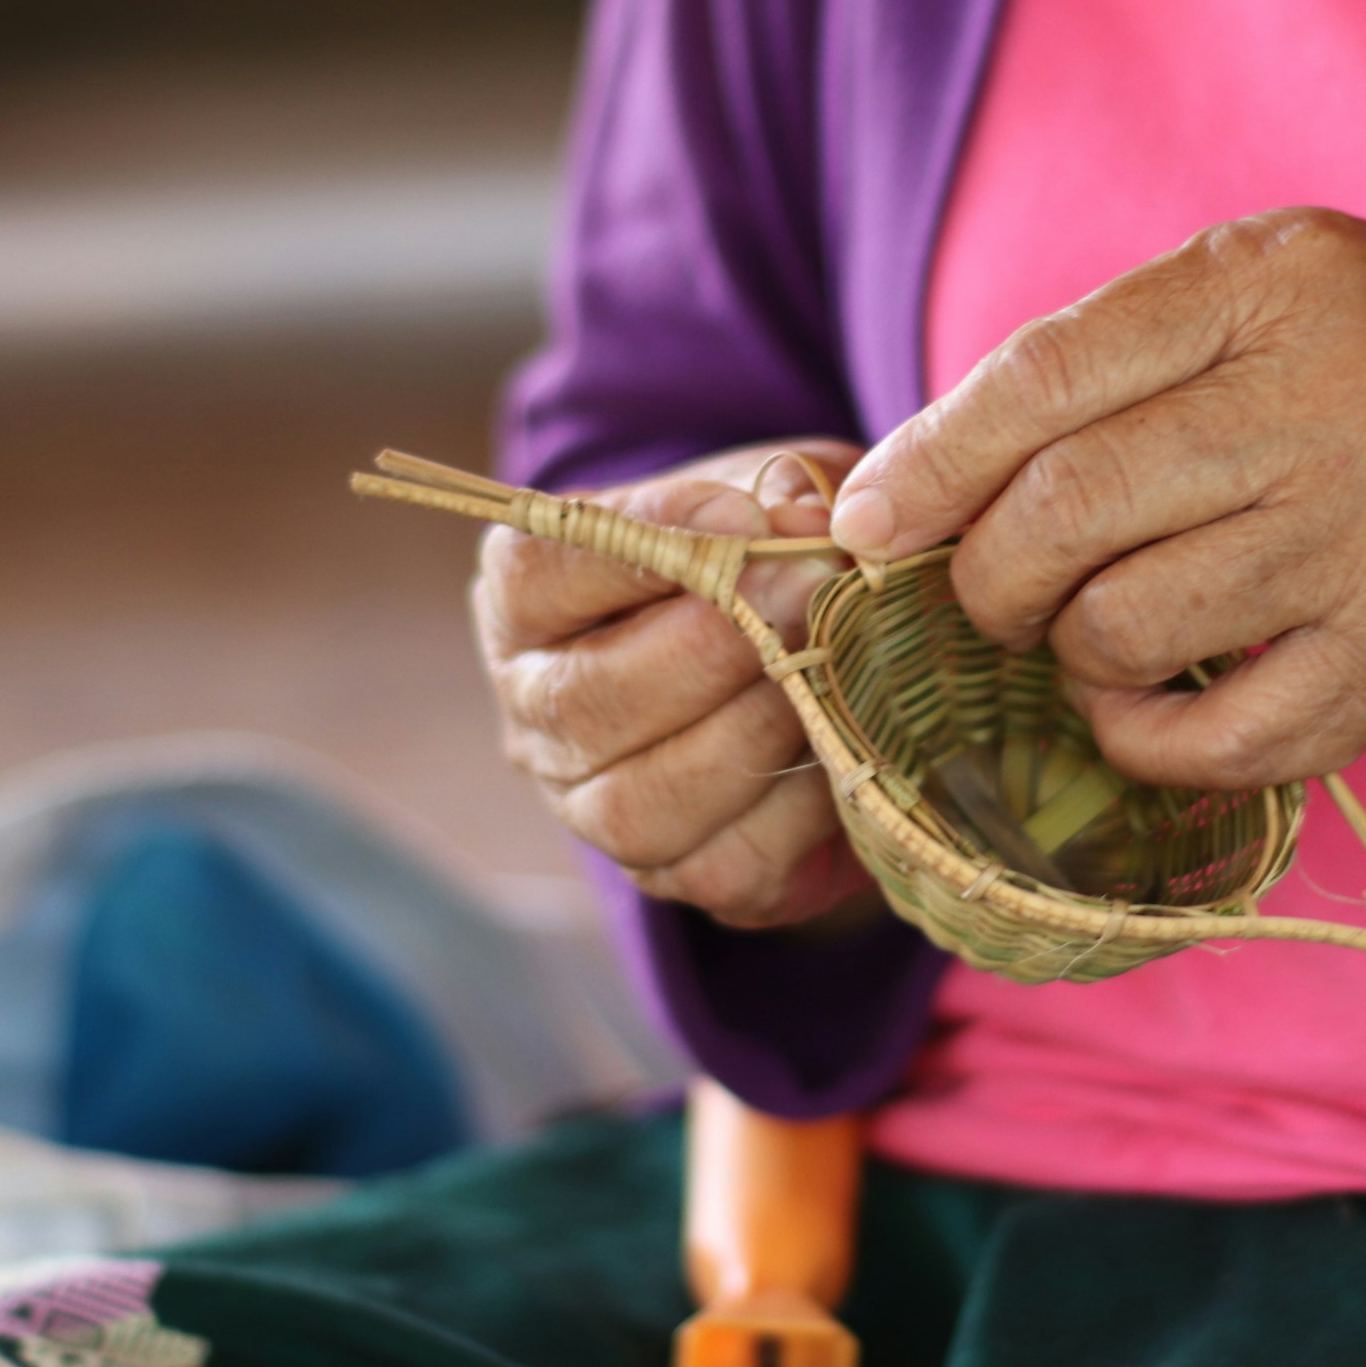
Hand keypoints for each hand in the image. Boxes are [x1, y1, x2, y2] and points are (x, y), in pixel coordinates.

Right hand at [475, 440, 875, 926]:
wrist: (800, 653)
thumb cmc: (759, 557)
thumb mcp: (766, 494)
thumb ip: (775, 491)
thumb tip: (801, 518)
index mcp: (524, 600)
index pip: (537, 570)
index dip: (642, 543)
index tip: (745, 517)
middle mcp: (534, 710)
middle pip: (587, 698)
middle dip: (712, 645)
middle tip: (810, 595)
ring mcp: (589, 807)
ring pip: (639, 802)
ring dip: (749, 731)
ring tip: (828, 671)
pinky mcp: (671, 875)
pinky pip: (720, 865)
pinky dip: (792, 812)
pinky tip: (840, 748)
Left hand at [827, 209, 1365, 790]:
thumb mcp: (1269, 290)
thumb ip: (1108, 359)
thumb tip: (906, 485)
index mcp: (1277, 285)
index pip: (1046, 377)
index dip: (927, 462)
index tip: (861, 521)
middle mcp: (1330, 404)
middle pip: (1066, 514)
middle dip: (984, 573)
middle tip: (988, 588)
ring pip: (1122, 631)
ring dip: (1066, 650)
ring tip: (1093, 627)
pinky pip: (1214, 740)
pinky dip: (1140, 738)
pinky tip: (1143, 704)